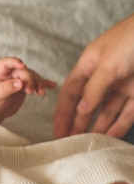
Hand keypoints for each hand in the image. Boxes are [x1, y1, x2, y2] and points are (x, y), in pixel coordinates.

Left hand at [0, 57, 55, 123]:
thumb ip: (7, 88)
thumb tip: (20, 83)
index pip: (6, 63)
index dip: (14, 62)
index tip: (22, 66)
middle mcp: (10, 73)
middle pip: (23, 72)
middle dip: (29, 80)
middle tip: (30, 91)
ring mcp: (19, 79)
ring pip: (32, 77)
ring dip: (38, 84)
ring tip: (41, 93)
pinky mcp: (25, 87)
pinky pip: (36, 83)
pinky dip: (44, 84)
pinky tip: (52, 85)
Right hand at [53, 13, 133, 138]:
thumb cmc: (132, 39)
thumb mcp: (107, 64)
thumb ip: (93, 89)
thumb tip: (80, 110)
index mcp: (90, 64)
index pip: (71, 92)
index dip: (63, 112)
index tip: (58, 131)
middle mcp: (104, 76)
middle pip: (87, 104)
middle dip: (78, 123)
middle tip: (70, 143)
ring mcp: (123, 84)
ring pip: (107, 111)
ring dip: (97, 127)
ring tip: (88, 144)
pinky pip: (127, 112)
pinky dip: (119, 125)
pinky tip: (110, 138)